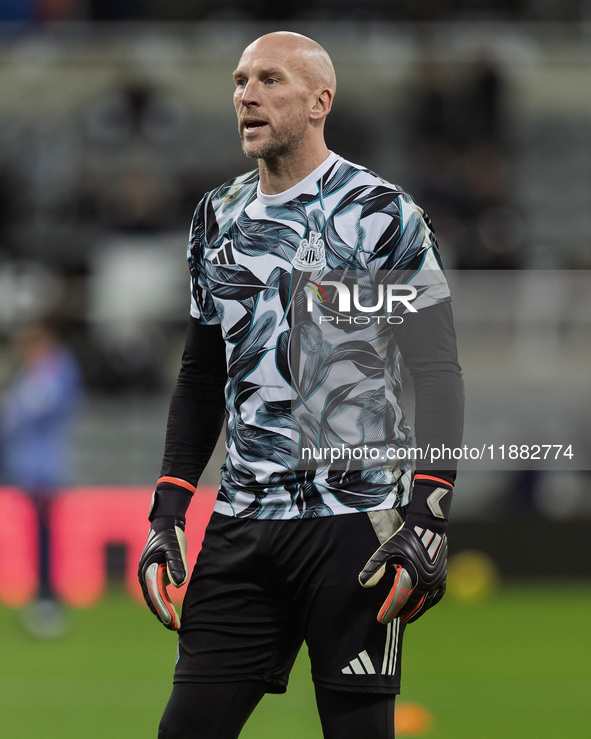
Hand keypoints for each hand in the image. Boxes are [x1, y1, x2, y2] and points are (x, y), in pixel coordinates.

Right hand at [137, 478, 193, 629]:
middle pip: (153, 599)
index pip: (155, 594)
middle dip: (163, 614)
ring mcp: (148, 576)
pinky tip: (172, 613)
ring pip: (155, 598)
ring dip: (163, 611)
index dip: (163, 608)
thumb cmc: (171, 535)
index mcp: (148, 569)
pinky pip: (158, 593)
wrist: (165, 524)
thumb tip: (178, 585)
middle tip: (175, 628)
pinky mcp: (155, 575)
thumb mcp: (175, 547)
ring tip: (175, 625)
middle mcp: (145, 575)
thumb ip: (177, 564)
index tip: (171, 621)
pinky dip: (164, 604)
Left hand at [359, 523, 446, 623]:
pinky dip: (430, 603)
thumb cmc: (404, 538)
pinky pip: (437, 595)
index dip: (389, 610)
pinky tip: (424, 606)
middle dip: (399, 612)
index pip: (397, 599)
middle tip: (390, 618)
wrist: (427, 527)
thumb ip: (375, 567)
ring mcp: (435, 580)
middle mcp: (424, 581)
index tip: (381, 619)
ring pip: (425, 603)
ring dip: (415, 612)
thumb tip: (363, 583)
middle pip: (411, 603)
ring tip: (405, 618)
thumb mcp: (386, 550)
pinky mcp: (442, 576)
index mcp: (410, 575)